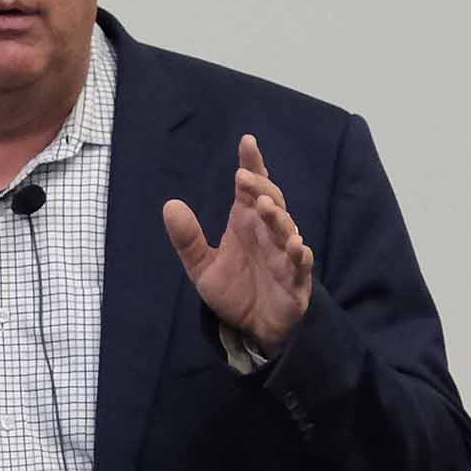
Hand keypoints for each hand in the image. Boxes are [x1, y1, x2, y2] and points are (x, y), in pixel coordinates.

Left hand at [161, 134, 313, 355]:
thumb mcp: (202, 266)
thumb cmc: (234, 290)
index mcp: (246, 224)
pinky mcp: (296, 280)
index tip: (247, 142)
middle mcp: (268, 233)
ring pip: (286, 229)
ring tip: (263, 206)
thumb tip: (169, 205)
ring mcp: (285, 254)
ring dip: (277, 216)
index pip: (251, 188)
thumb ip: (187, 239)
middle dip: (260, 188)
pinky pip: (301, 264)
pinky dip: (300, 254)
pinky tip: (295, 246)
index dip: (252, 165)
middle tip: (243, 178)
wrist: (253, 328)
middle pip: (270, 202)